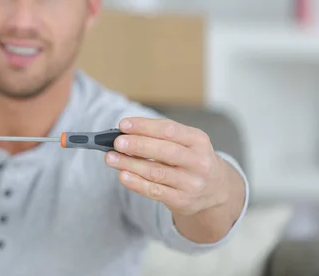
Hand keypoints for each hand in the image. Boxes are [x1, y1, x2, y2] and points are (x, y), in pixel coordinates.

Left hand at [105, 117, 228, 216]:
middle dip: (137, 145)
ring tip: (111, 158)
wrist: (215, 189)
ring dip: (130, 164)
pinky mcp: (183, 200)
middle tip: (117, 142)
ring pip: (156, 172)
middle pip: (164, 151)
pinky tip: (122, 176)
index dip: (144, 126)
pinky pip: (155, 191)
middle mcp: (198, 161)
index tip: (123, 125)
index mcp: (198, 140)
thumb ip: (159, 136)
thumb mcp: (185, 142)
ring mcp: (192, 183)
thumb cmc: (190, 159)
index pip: (169, 130)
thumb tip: (125, 134)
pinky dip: (136, 183)